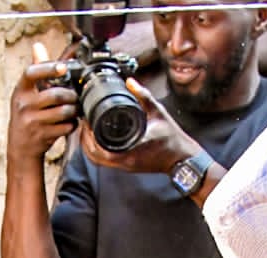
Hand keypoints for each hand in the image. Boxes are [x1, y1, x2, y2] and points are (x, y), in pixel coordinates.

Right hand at [7, 60, 80, 173]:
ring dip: (74, 110)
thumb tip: (38, 46)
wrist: (20, 147)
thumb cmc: (27, 116)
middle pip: (56, 95)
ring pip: (63, 111)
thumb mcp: (26, 93)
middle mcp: (24, 104)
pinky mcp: (42, 135)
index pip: (32, 73)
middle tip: (75, 97)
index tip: (63, 67)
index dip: (48, 68)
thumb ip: (36, 72)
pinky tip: (69, 123)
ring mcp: (32, 121)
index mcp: (20, 90)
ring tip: (75, 110)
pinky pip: (65, 127)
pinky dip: (72, 124)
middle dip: (71, 96)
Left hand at [79, 79, 201, 175]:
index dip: (88, 135)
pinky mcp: (128, 166)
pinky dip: (99, 151)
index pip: (99, 148)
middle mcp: (125, 161)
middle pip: (93, 157)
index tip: (86, 120)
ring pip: (98, 161)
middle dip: (84, 141)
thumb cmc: (172, 139)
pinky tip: (99, 139)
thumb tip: (130, 82)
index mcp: (130, 151)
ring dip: (90, 147)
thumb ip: (143, 95)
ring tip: (89, 131)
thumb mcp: (158, 112)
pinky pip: (107, 161)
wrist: (182, 159)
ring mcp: (126, 166)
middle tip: (84, 125)